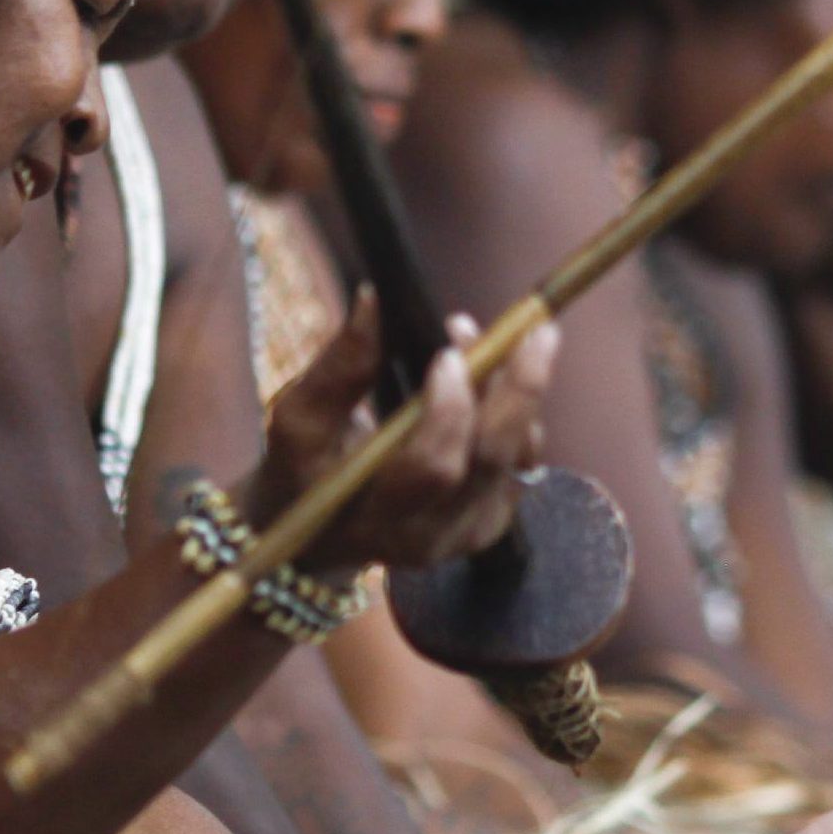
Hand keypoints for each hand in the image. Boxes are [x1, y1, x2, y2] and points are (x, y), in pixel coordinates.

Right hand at [250, 293, 556, 575]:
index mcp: (378, 517)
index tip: (448, 353)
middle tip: (533, 330)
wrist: (322, 534)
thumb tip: (373, 299)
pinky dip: (522, 412)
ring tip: (503, 340)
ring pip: (517, 455)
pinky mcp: (491, 519)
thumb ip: (339, 366)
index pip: (433, 466)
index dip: (450, 409)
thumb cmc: (307, 468)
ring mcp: (467, 532)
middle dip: (517, 389)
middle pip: (492, 460)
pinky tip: (499, 378)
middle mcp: (432, 534)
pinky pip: (525, 460)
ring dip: (520, 391)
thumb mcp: (300, 421)